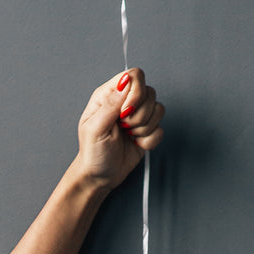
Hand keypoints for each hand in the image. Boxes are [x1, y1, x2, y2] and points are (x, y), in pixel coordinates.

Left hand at [75, 68, 164, 192]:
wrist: (99, 177)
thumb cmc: (92, 153)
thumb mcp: (95, 128)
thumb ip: (111, 103)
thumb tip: (125, 80)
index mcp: (110, 95)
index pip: (134, 76)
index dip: (136, 92)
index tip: (125, 112)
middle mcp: (126, 101)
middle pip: (149, 92)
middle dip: (139, 114)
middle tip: (123, 127)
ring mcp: (138, 115)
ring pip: (158, 109)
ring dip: (144, 128)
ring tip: (128, 136)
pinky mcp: (148, 130)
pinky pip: (161, 128)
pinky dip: (148, 140)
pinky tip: (135, 144)